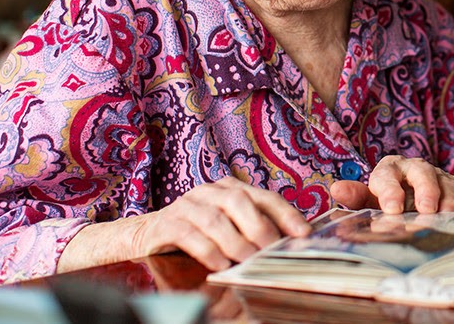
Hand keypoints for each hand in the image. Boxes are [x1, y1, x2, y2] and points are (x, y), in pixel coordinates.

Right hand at [129, 176, 310, 270]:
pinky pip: (190, 236)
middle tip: (269, 250)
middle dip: (259, 227)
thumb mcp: (230, 224)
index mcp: (231, 188)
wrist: (149, 233)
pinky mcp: (168, 224)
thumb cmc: (199, 230)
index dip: (286, 213)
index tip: (303, 232)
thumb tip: (291, 240)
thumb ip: (256, 227)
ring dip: (235, 243)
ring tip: (246, 261)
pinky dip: (209, 251)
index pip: (264, 196)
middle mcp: (210, 192)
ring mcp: (187, 205)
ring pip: (216, 220)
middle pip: (239, 201)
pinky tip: (220, 264)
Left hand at [329, 155, 453, 213]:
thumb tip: (337, 189)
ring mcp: (438, 176)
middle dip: (426, 190)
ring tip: (445, 216)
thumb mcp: (368, 200)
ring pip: (446, 182)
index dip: (390, 191)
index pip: (387, 176)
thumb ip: (354, 196)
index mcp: (389, 169)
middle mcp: (415, 168)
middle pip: (422, 172)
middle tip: (425, 209)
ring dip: (447, 199)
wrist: (409, 201)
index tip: (392, 210)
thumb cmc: (385, 201)